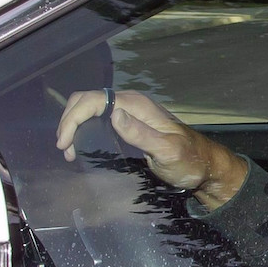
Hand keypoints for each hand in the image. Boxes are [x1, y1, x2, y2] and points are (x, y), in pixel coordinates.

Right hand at [55, 90, 247, 209]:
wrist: (203, 166)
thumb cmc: (188, 160)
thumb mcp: (166, 151)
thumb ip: (141, 133)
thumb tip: (114, 114)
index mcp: (137, 105)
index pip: (94, 100)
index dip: (73, 118)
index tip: (65, 143)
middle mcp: (131, 104)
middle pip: (87, 100)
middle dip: (69, 120)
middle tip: (64, 148)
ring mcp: (129, 113)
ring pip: (90, 108)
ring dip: (74, 125)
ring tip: (68, 150)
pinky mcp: (129, 123)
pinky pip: (98, 118)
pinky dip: (83, 128)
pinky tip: (79, 146)